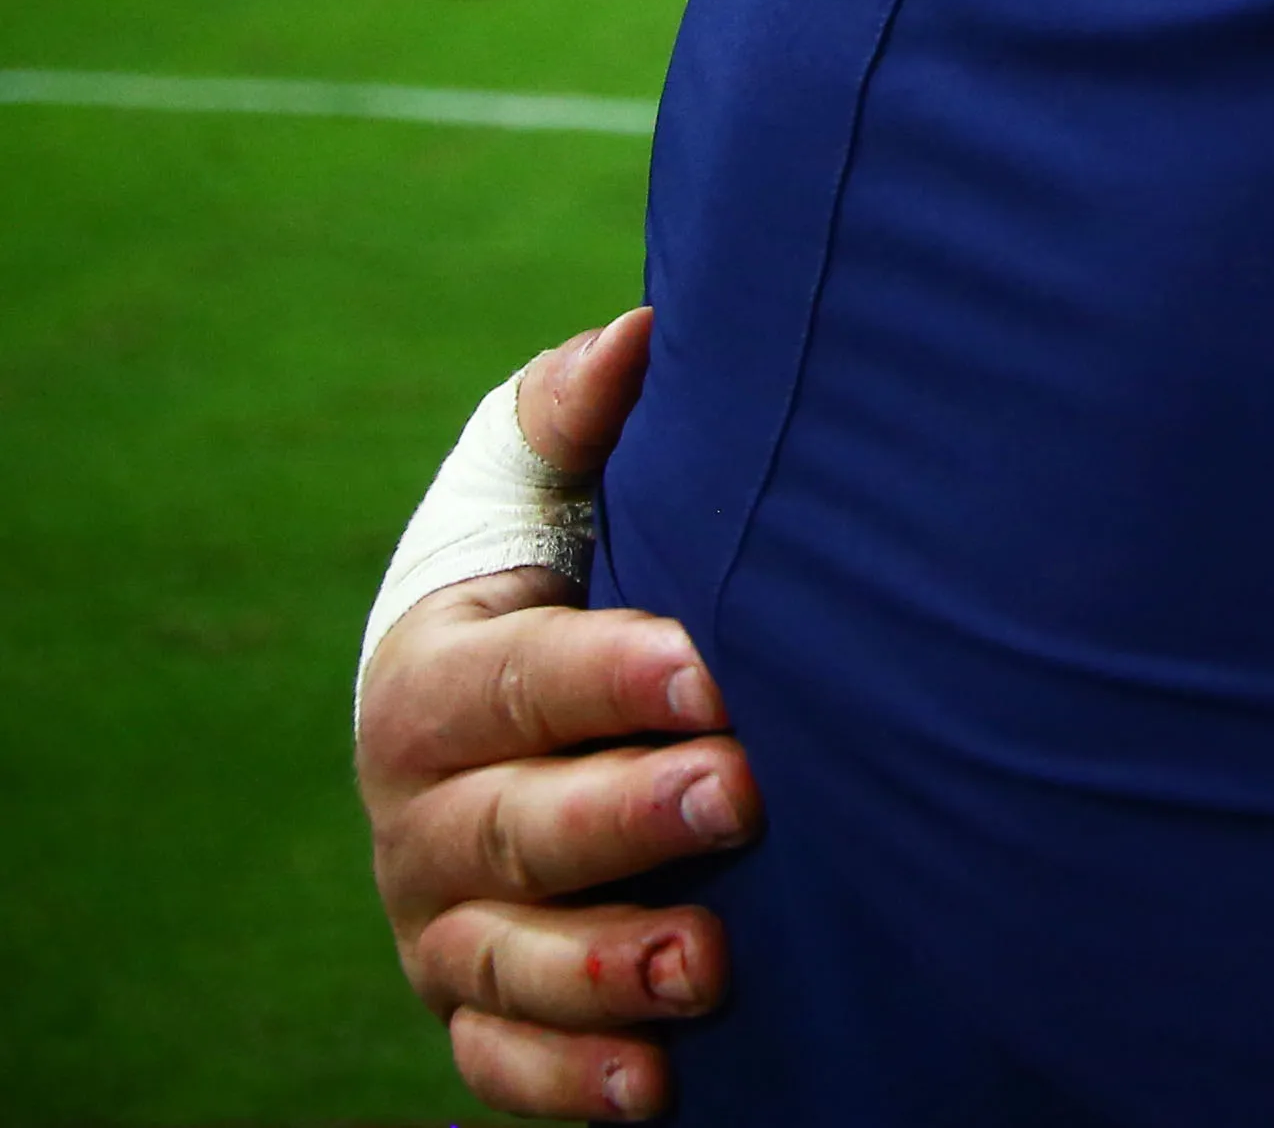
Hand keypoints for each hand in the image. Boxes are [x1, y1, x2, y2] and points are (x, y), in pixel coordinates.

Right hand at [357, 310, 753, 1119]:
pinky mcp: (478, 1003)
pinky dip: (569, 1080)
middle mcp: (425, 809)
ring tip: (708, 964)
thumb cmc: (548, 566)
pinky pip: (504, 1061)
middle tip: (739, 796)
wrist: (504, 701)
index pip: (522, 679)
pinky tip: (654, 1088)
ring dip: (607, 971)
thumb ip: (579, 410)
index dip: (614, 673)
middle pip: (517, 827)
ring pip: (509, 962)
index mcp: (436, 674)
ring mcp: (448, 919)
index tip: (714, 666)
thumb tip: (648, 332)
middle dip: (626, 818)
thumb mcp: (542, 478)